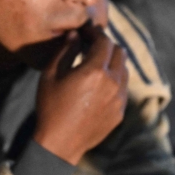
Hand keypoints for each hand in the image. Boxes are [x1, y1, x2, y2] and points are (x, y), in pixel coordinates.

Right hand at [33, 24, 128, 164]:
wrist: (59, 143)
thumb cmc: (50, 107)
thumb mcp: (51, 75)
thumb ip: (65, 50)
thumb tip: (75, 34)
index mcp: (95, 71)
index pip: (104, 41)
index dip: (95, 32)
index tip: (86, 30)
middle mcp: (113, 83)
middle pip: (119, 52)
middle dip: (106, 45)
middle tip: (91, 45)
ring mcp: (119, 99)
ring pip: (124, 70)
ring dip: (112, 62)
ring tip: (96, 64)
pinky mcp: (120, 112)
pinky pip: (122, 89)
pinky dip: (114, 80)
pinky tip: (99, 85)